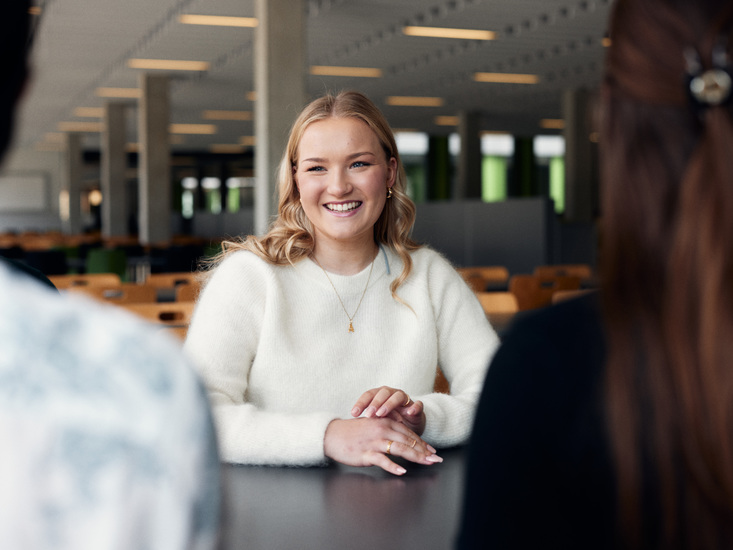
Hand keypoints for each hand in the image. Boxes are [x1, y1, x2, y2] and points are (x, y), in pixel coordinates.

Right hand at [324, 417, 441, 475]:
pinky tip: (402, 471)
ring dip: (415, 456)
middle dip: (424, 451)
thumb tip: (403, 440)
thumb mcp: (373, 426)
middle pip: (407, 441)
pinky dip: (393, 466)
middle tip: (436, 459)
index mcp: (385, 422)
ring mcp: (374, 442)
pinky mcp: (366, 453)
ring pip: (399, 449)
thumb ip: (388, 431)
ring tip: (426, 462)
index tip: (432, 451)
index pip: (408, 433)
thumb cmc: (353, 432)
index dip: (422, 443)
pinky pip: (382, 460)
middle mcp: (382, 430)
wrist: (332, 435)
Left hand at [351, 386, 425, 435]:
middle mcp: (392, 394)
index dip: (361, 403)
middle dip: (375, 403)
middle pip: (383, 393)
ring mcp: (405, 399)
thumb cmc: (390, 422)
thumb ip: (368, 419)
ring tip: (382, 414)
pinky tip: (409, 413)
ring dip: (389, 404)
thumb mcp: (378, 420)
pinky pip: (418, 404)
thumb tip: (350, 424)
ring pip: (398, 396)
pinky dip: (414, 407)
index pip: (369, 395)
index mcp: (380, 395)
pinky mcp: (417, 407)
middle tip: (368, 414)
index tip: (353, 413)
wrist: (410, 426)